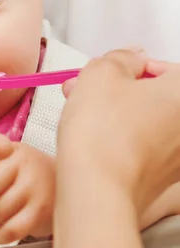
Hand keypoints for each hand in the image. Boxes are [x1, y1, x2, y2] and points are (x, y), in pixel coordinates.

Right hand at [58, 49, 179, 213]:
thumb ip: (121, 57)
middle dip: (119, 90)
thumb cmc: (102, 132)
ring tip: (83, 115)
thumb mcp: (102, 72)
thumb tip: (130, 60)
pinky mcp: (164, 179)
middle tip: (88, 91)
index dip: (128, 67)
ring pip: (147, 121)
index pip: (162, 67)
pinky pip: (144, 147)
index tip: (108, 73)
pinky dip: (122, 139)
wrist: (96, 190)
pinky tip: (95, 140)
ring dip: (118, 114)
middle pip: (156, 96)